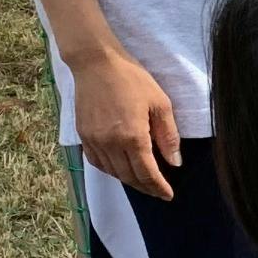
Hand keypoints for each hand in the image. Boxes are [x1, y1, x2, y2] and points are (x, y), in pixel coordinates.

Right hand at [72, 47, 179, 199]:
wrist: (96, 63)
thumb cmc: (132, 79)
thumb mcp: (160, 103)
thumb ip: (168, 136)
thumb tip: (175, 163)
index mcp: (133, 137)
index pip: (147, 173)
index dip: (158, 187)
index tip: (168, 195)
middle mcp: (111, 144)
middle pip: (129, 177)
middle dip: (146, 187)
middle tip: (158, 191)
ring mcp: (94, 141)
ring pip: (112, 172)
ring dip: (129, 180)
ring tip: (142, 182)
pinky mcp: (83, 135)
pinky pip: (97, 162)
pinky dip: (110, 170)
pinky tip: (120, 168)